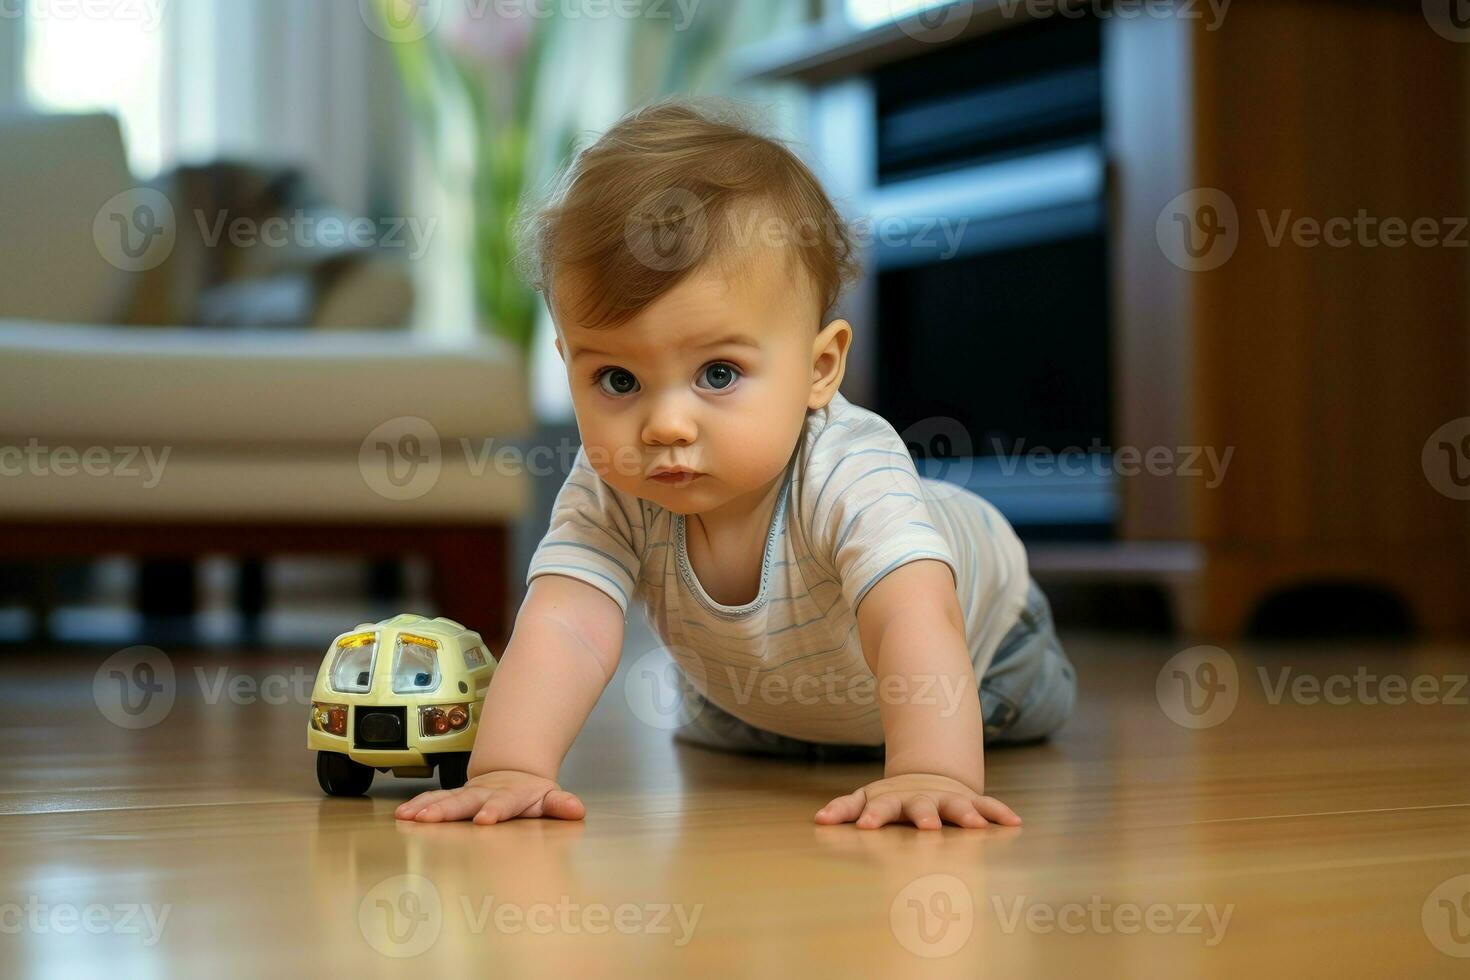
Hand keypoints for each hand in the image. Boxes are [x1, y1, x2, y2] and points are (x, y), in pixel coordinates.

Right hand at [394, 769, 585, 824]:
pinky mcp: (455, 797)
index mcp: (511, 796)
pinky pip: (434, 800)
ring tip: (408, 816)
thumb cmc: (532, 794)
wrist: (513, 774)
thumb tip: (576, 810)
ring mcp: (468, 793)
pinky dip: (419, 805)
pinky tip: (403, 814)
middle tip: (428, 819)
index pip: (503, 803)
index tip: (484, 820)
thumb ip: (561, 805)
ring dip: (426, 807)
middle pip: (465, 801)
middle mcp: (485, 793)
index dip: (494, 810)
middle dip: (446, 810)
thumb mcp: (550, 798)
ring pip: (446, 799)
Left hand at [814, 772, 1020, 829]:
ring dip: (966, 815)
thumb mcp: (866, 800)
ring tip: (977, 826)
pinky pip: (987, 805)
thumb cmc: (891, 799)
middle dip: (924, 817)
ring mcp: (946, 798)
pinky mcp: (969, 800)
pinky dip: (999, 812)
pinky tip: (1014, 822)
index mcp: (892, 800)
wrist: (929, 777)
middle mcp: (921, 799)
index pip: (880, 807)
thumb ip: (844, 809)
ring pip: (958, 806)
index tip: (868, 827)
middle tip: (927, 829)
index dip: (874, 816)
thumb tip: (817, 819)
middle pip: (921, 807)